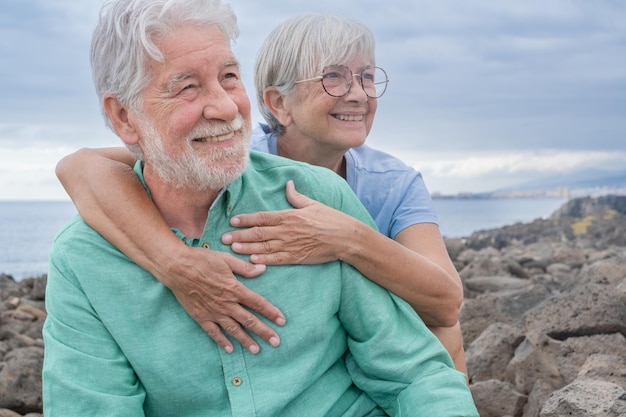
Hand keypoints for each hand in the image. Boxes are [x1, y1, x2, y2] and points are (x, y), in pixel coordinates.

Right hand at [164, 246, 285, 353]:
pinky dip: (222, 341)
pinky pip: (214, 332)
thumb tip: (262, 269)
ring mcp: (214, 312)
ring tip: (256, 350)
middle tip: (276, 342)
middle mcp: (227, 303)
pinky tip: (231, 349)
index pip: (258, 303)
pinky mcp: (201, 317)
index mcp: (235, 289)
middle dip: (264, 332)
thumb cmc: (202, 260)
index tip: (282, 321)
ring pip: (234, 330)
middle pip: (249, 321)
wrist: (177, 268)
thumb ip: (245, 268)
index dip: (271, 312)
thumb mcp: (226, 260)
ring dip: (246, 340)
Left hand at [222, 181, 351, 264]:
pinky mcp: (297, 257)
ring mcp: (291, 244)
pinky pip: (276, 259)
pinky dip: (263, 260)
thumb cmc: (330, 219)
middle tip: (224, 238)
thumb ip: (296, 197)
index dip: (246, 219)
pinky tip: (251, 260)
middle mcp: (287, 230)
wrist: (345, 238)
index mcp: (290, 215)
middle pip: (258, 233)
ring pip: (264, 247)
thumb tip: (288, 184)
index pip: (262, 217)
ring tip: (232, 249)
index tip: (233, 221)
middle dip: (240, 235)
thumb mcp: (313, 204)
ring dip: (246, 248)